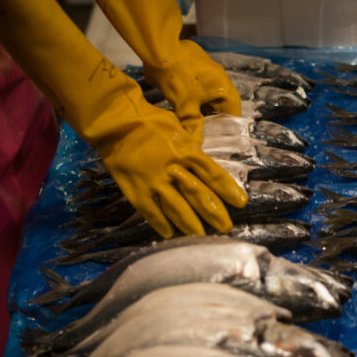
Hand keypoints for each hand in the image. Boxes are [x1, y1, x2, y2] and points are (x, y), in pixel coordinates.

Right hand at [98, 106, 247, 237]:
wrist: (115, 122)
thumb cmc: (150, 121)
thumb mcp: (179, 129)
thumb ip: (192, 149)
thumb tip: (205, 163)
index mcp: (187, 151)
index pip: (213, 174)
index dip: (228, 189)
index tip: (241, 203)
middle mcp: (173, 168)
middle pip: (198, 194)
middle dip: (214, 213)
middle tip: (226, 227)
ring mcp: (154, 181)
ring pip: (176, 207)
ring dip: (190, 224)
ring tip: (201, 235)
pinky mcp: (136, 190)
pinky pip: (151, 211)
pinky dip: (161, 224)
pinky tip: (169, 233)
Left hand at [143, 40, 241, 143]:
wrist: (160, 49)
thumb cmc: (177, 79)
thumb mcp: (185, 107)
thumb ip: (193, 127)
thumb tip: (195, 146)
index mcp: (225, 90)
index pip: (233, 116)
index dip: (227, 130)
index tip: (220, 142)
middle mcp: (221, 81)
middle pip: (221, 107)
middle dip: (212, 122)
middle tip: (203, 136)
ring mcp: (209, 72)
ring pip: (209, 98)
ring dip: (202, 110)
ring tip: (192, 125)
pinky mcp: (197, 67)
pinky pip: (200, 88)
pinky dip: (194, 99)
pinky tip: (183, 108)